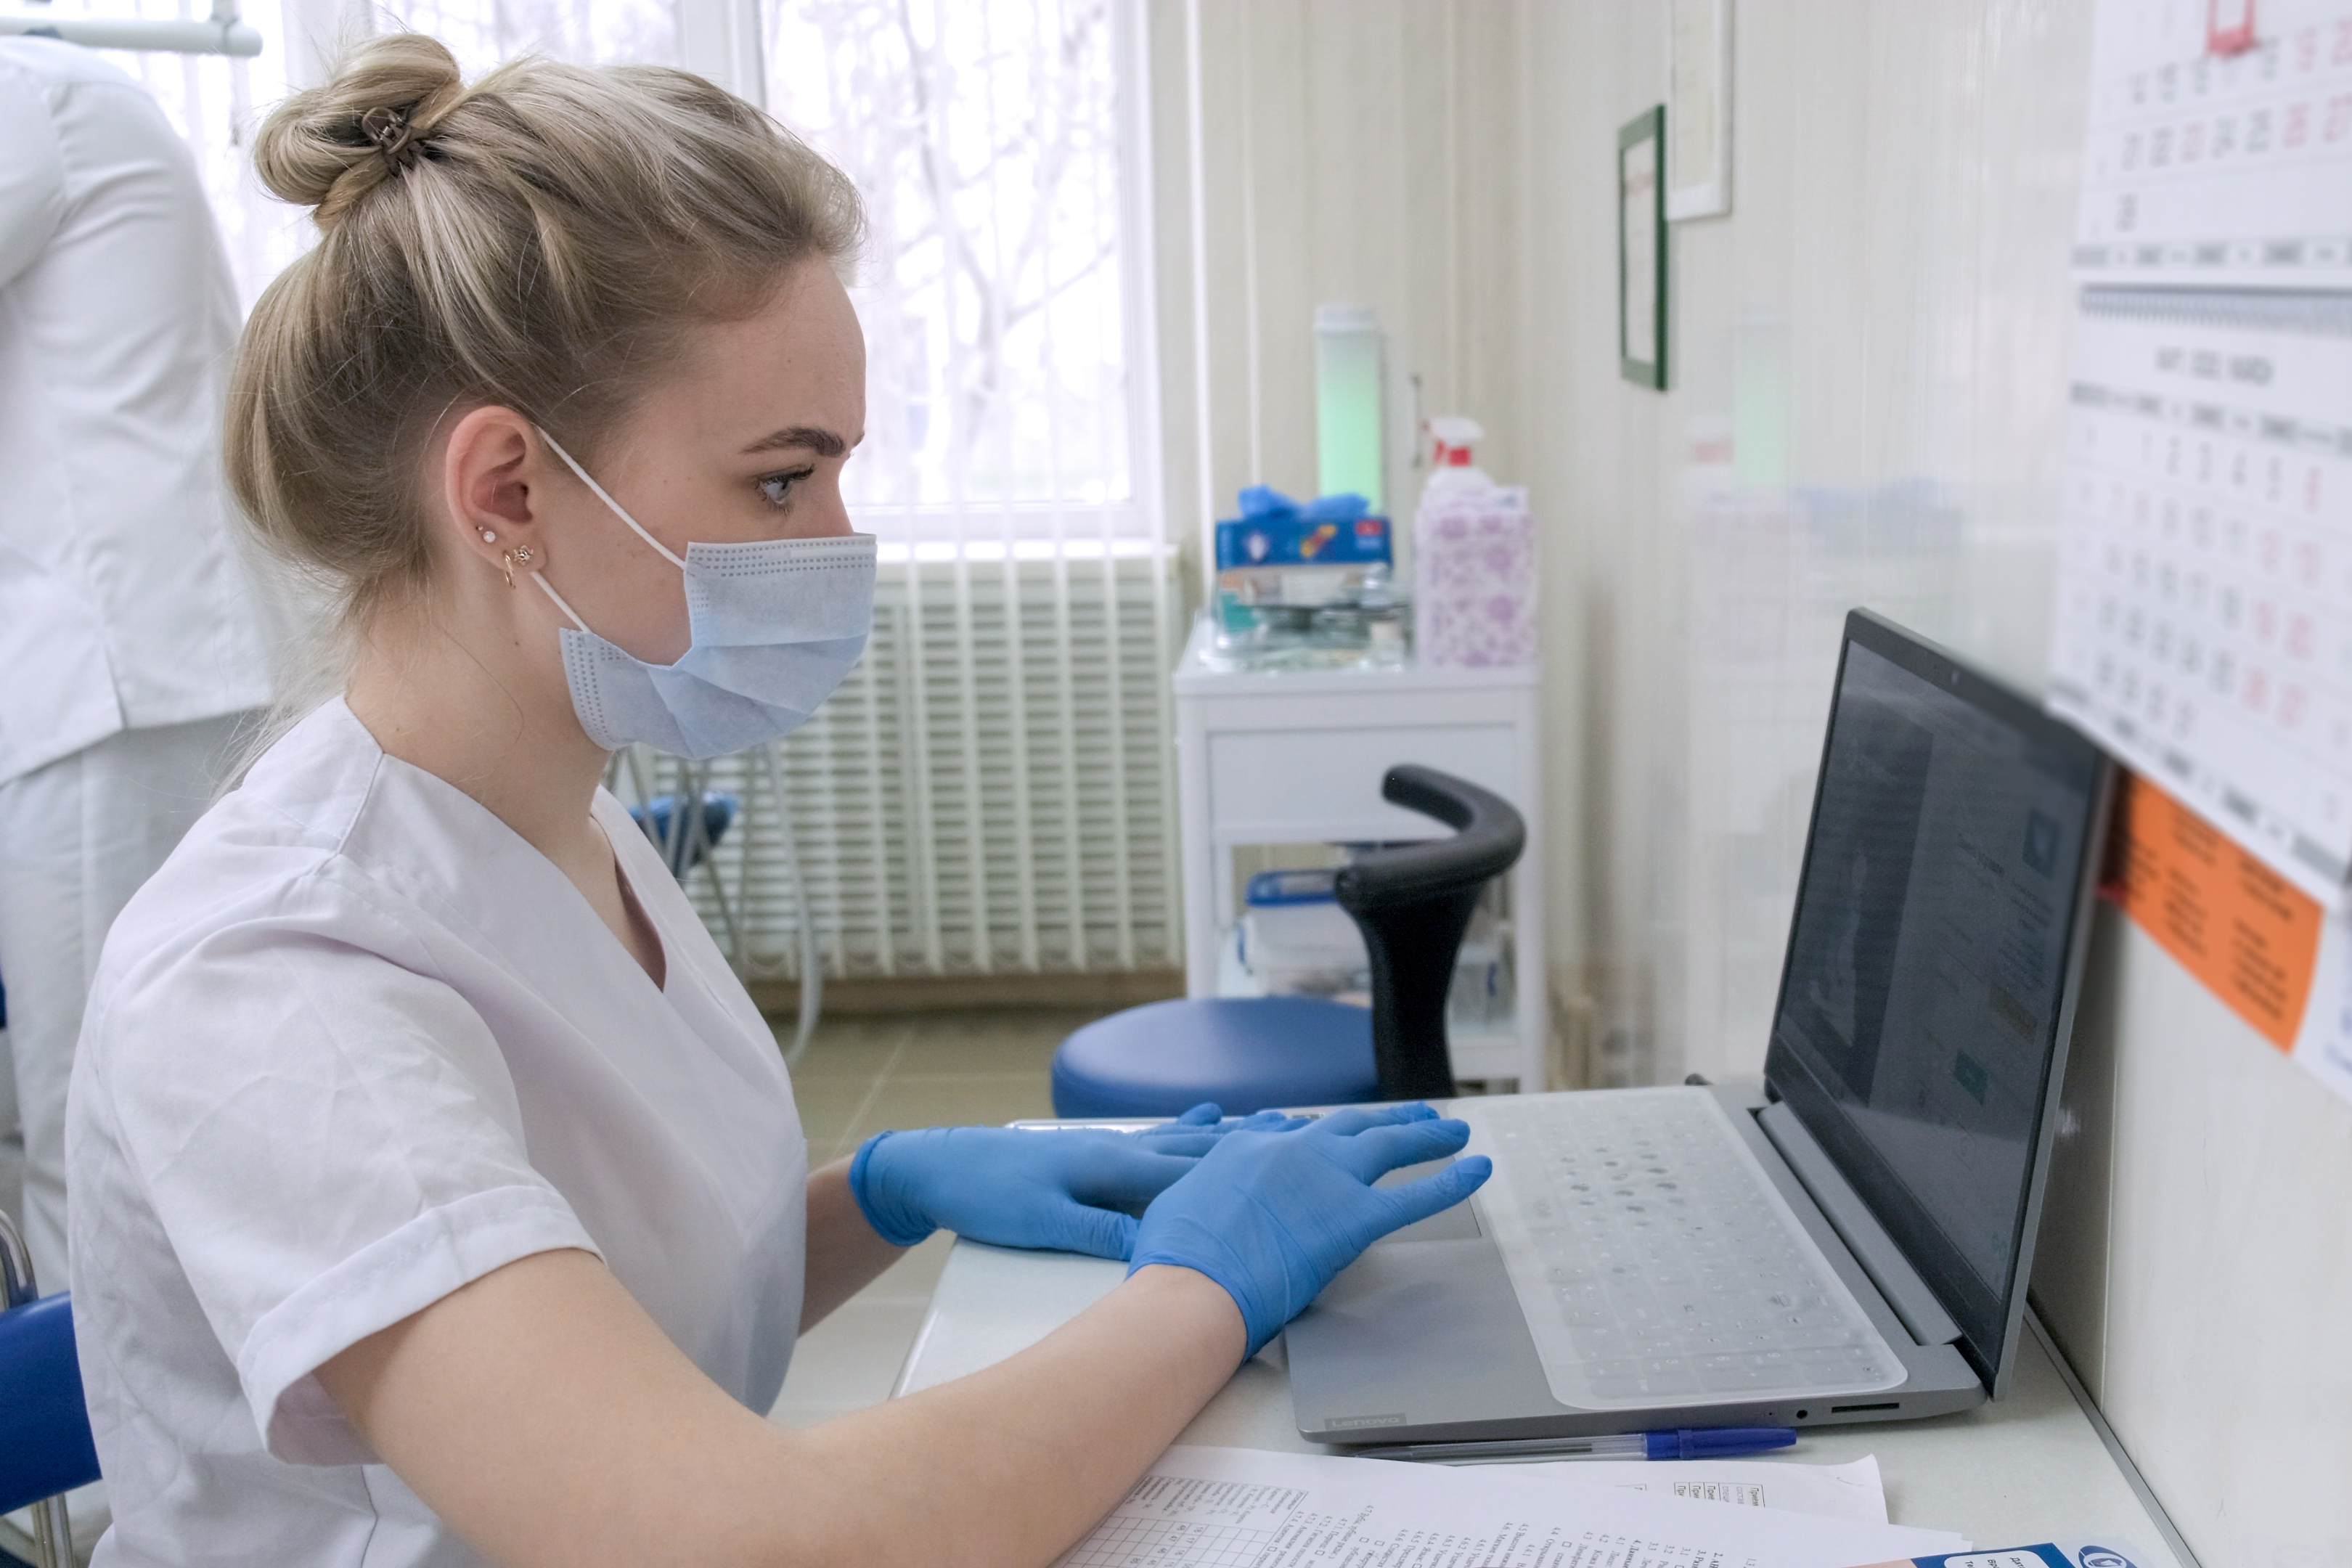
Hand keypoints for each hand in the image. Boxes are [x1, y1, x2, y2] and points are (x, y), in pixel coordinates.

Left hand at [849, 1104, 1302, 1258]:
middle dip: (1256, 1146)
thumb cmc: (988, 1194)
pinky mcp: (1098, 1152)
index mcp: (1116, 1168)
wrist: (940, 1167)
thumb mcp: (1041, 1222)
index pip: (1192, 1175)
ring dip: (1235, 1134)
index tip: (1294, 1172)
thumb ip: (1099, 1231)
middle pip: (1202, 1150)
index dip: (1244, 1176)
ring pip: (1188, 1140)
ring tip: (1281, 1122)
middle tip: (1310, 1136)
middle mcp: (1123, 1150)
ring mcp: (1113, 1147)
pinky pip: (1160, 1139)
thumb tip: (1155, 1244)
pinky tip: (1212, 1114)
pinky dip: (1194, 1128)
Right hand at [1127, 1103, 1491, 1355]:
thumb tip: (1207, 1205)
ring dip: (1426, 1134)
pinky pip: (1414, 1196)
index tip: (1331, 1132)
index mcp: (1245, 1148)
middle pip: (1350, 1125)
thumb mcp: (1178, 1205)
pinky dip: (1451, 1181)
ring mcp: (1325, 1180)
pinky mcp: (1353, 1218)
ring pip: (1388, 1144)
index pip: (1292, 1131)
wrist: (1191, 1286)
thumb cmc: (1175, 1262)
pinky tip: (1476, 1171)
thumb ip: (1206, 1194)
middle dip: (1386, 1119)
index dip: (1319, 1132)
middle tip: (1412, 1114)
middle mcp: (1291, 1151)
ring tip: (1453, 1129)